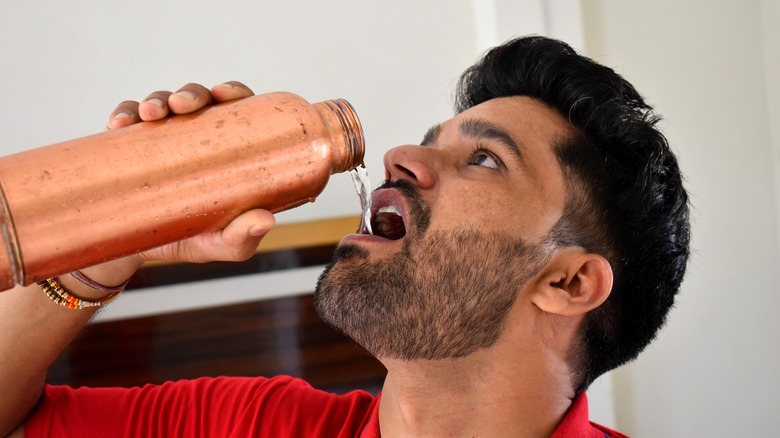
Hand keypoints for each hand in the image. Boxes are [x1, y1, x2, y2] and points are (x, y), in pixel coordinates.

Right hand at [106, 82, 274, 265]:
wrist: (138, 252)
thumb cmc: (194, 240)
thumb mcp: (221, 245)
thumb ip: (243, 236)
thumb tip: (265, 220)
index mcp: (228, 149)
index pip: (237, 109)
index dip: (232, 91)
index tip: (223, 94)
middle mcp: (196, 135)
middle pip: (199, 99)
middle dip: (190, 94)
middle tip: (181, 105)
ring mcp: (163, 136)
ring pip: (162, 103)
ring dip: (156, 100)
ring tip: (148, 114)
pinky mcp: (129, 143)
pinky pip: (126, 118)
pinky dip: (123, 114)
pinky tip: (118, 124)